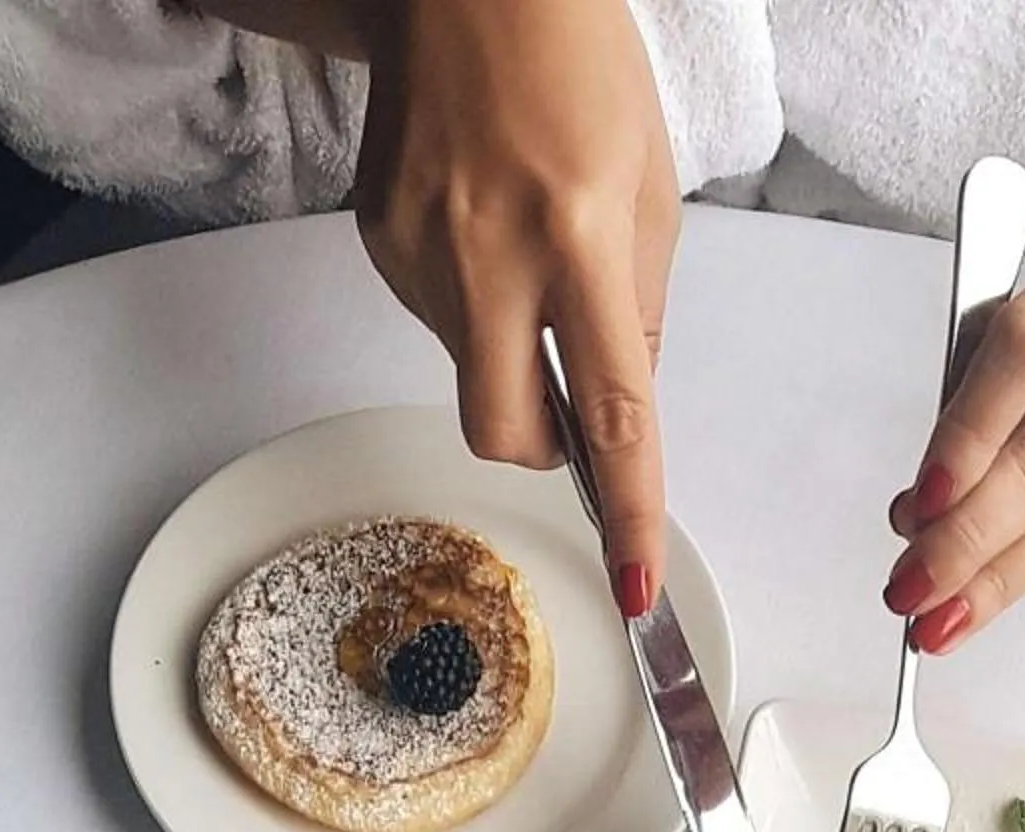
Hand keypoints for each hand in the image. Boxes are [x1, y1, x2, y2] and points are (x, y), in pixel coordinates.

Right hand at [352, 0, 679, 612]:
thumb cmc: (573, 58)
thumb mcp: (648, 182)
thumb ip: (639, 304)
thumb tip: (619, 400)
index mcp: (580, 234)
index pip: (612, 408)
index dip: (630, 507)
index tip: (636, 580)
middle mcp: (490, 251)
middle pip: (506, 433)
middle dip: (541, 451)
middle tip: (565, 407)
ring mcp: (420, 249)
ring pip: (469, 370)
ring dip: (506, 345)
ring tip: (521, 240)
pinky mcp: (376, 238)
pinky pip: (433, 315)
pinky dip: (468, 297)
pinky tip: (477, 219)